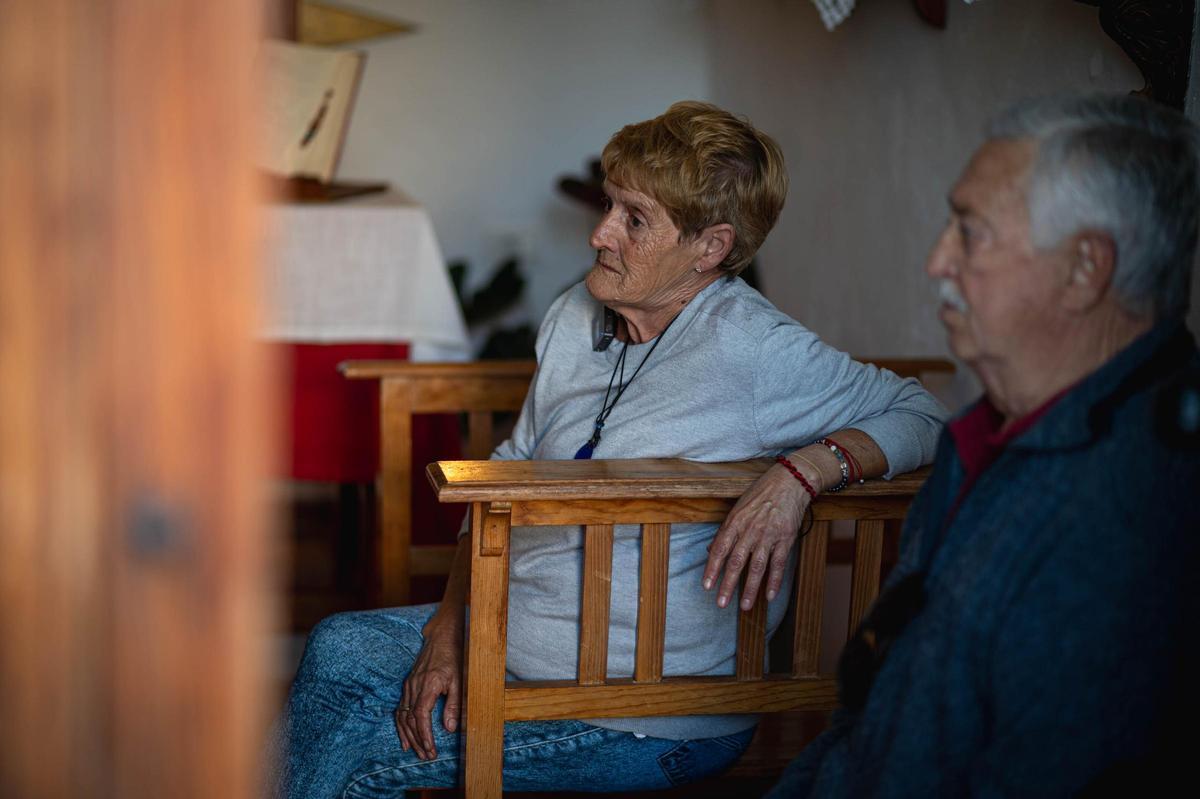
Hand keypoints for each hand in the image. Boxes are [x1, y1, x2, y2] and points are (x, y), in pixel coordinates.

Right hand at [395, 622, 462, 759]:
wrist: (442, 638)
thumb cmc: (453, 658)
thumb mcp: (460, 680)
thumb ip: (454, 705)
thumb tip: (449, 729)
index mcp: (428, 685)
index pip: (420, 715)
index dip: (424, 734)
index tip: (430, 748)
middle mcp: (414, 686)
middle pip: (410, 719)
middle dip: (418, 740)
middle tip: (426, 755)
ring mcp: (409, 685)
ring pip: (403, 716)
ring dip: (409, 736)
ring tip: (417, 752)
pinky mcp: (408, 685)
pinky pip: (400, 709)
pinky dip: (401, 726)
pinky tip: (405, 739)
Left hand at [702, 461, 811, 611]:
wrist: (790, 482)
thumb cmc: (761, 494)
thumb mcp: (738, 508)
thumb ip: (726, 531)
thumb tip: (711, 550)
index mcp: (735, 522)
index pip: (720, 549)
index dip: (712, 569)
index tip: (706, 586)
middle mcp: (750, 530)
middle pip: (736, 562)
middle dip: (728, 585)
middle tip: (721, 604)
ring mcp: (769, 535)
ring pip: (757, 567)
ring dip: (750, 588)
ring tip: (745, 606)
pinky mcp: (786, 539)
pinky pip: (779, 564)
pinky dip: (774, 581)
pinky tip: (769, 596)